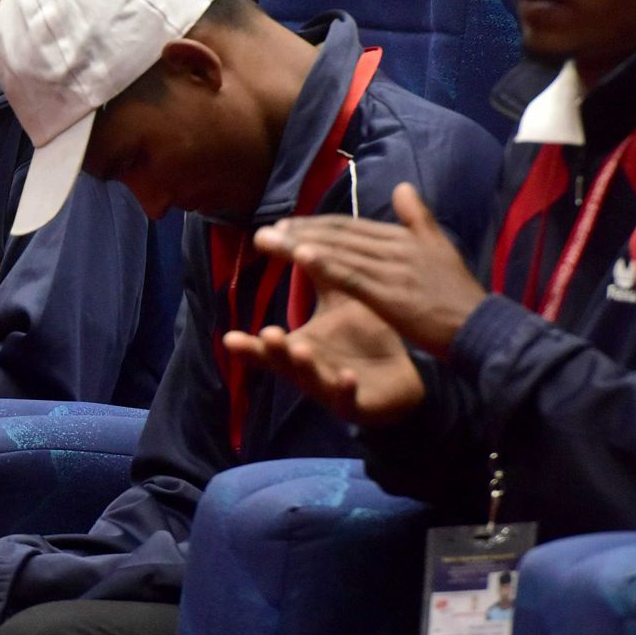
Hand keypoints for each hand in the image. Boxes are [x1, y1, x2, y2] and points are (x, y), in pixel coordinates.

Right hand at [225, 282, 426, 425]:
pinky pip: (350, 399)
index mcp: (302, 347)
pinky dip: (346, 389)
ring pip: (313, 380)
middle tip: (268, 333)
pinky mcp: (358, 403)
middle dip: (274, 351)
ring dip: (305, 366)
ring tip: (300, 349)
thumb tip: (287, 231)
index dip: (249, 346)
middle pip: (285, 363)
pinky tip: (347, 377)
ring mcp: (332, 388)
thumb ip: (317, 271)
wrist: (406, 374)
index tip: (229, 339)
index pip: (270, 347)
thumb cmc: (364, 336)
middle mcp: (310, 370)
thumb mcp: (338, 300)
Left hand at [254, 183, 486, 356]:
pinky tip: (299, 257)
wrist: (479, 327)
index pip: (350, 226)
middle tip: (265, 232)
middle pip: (338, 234)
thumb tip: (402, 186)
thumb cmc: (458, 294)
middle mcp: (394, 247)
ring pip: (338, 252)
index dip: (316, 224)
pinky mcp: (390, 295)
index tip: (285, 225)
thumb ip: (417, 217)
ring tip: (267, 241)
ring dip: (299, 245)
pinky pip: (351, 276)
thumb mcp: (440, 247)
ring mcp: (392, 270)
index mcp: (402, 237)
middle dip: (298, 231)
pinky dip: (324, 264)